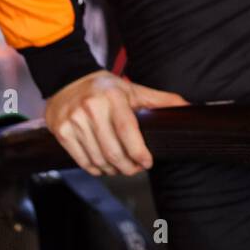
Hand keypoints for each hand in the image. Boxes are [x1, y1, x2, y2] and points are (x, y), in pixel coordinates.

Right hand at [44, 71, 187, 175]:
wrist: (67, 79)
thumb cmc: (104, 88)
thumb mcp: (133, 89)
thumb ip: (160, 100)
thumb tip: (188, 107)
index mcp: (112, 97)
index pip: (127, 131)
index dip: (139, 152)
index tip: (147, 162)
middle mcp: (91, 108)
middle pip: (112, 151)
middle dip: (128, 166)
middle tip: (135, 168)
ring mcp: (73, 120)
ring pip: (97, 159)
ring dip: (112, 170)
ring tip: (120, 168)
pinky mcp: (61, 131)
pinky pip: (81, 160)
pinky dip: (95, 169)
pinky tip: (103, 166)